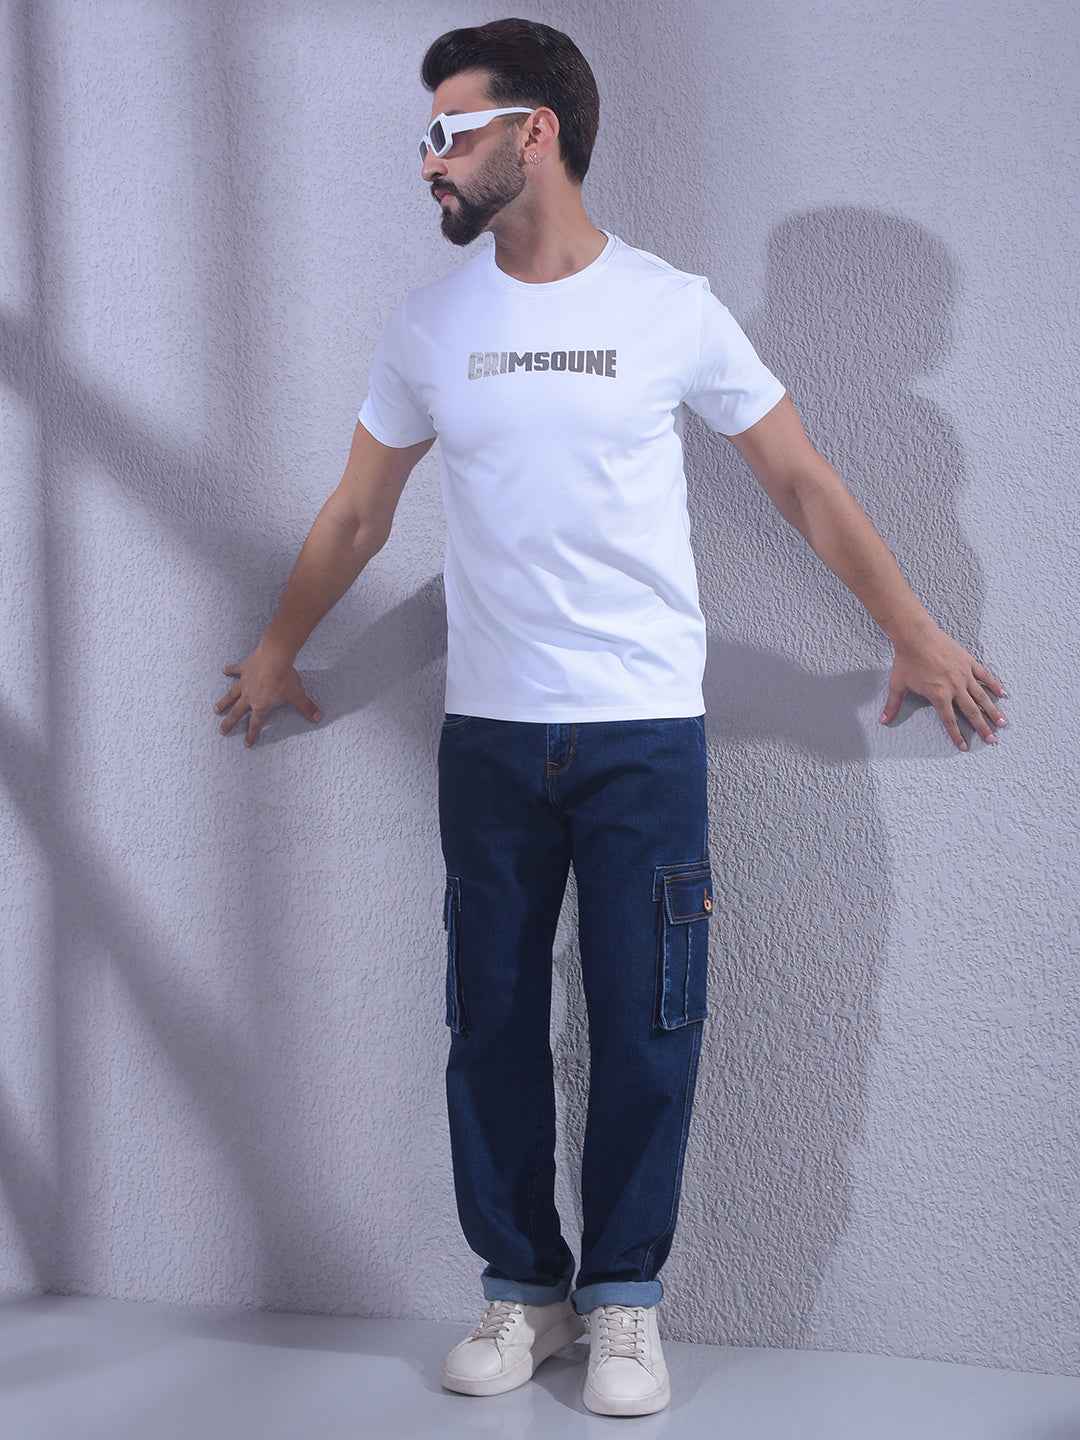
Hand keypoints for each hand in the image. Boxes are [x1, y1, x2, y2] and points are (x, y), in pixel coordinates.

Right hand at [213, 642, 321, 747]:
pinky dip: (230, 670)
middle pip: (237, 712)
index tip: (247, 744)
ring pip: (231, 695)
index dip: (252, 735)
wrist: (275, 657)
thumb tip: (318, 717)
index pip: (256, 724)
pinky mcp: (244, 668)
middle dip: (229, 723)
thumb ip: (306, 707)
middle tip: (221, 731)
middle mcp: (249, 696)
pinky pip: (235, 670)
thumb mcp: (297, 695)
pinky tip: (224, 670)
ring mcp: (245, 682)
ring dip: (224, 702)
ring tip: (216, 709)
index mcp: (261, 705)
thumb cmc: (285, 678)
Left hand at [880, 625, 1007, 750]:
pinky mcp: (968, 662)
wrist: (916, 636)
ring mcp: (963, 674)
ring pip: (982, 696)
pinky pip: (984, 675)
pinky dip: (994, 685)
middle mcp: (954, 687)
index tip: (964, 747)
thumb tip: (883, 720)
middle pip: (971, 712)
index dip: (956, 735)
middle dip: (982, 728)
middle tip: (992, 740)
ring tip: (1003, 722)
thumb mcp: (898, 685)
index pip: (949, 720)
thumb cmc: (906, 660)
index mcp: (939, 696)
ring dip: (993, 710)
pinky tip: (1002, 693)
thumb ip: (893, 705)